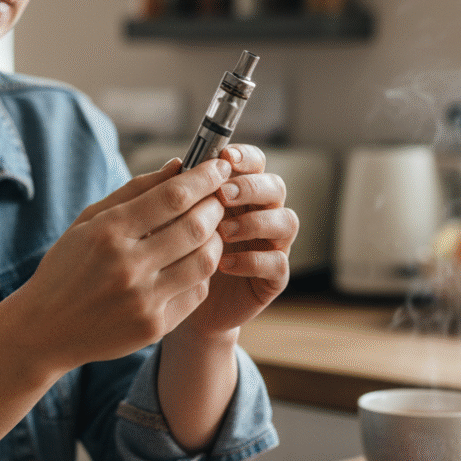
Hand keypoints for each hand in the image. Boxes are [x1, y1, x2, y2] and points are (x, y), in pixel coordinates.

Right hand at [8, 156, 233, 374]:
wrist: (45, 329)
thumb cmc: (68, 267)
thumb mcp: (89, 221)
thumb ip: (134, 191)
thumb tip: (179, 166)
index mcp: (108, 232)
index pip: (173, 197)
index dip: (204, 177)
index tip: (219, 166)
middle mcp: (127, 266)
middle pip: (195, 227)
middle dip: (216, 205)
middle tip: (219, 198)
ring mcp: (143, 300)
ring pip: (205, 261)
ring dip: (216, 239)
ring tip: (210, 229)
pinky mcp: (154, 327)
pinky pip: (196, 292)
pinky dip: (202, 272)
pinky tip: (193, 262)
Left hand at [178, 144, 298, 339]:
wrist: (181, 302)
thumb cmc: (178, 254)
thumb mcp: (173, 222)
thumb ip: (179, 195)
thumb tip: (176, 164)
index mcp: (241, 194)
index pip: (256, 164)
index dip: (246, 157)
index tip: (225, 157)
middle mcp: (262, 214)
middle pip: (276, 187)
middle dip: (251, 187)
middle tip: (223, 195)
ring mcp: (272, 245)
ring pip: (286, 222)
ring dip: (256, 222)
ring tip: (223, 232)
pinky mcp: (273, 278)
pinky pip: (278, 263)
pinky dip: (253, 261)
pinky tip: (224, 264)